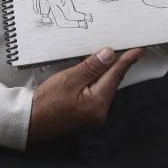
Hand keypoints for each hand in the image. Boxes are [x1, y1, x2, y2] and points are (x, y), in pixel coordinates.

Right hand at [27, 47, 143, 143]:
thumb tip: (108, 55)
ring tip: (102, 55)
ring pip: (103, 85)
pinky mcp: (86, 113)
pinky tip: (90, 70)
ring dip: (102, 70)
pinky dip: (94, 79)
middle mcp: (99, 111)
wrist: (29, 121)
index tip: (138, 49)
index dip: (127, 60)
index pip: (116, 75)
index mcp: (98, 103)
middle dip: (114, 63)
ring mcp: (93, 114)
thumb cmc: (45, 103)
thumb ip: (91, 67)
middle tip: (121, 46)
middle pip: (111, 80)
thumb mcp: (69, 79)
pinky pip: (95, 92)